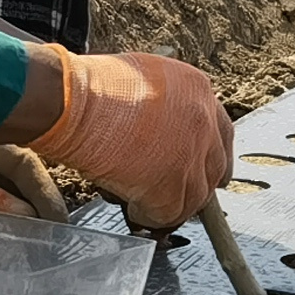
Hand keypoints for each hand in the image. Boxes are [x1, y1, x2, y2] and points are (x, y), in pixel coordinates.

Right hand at [28, 46, 231, 229]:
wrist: (74, 102)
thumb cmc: (91, 86)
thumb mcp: (142, 78)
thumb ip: (162, 100)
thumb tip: (156, 122)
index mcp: (198, 90)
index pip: (220, 131)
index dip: (209, 152)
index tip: (200, 165)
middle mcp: (203, 122)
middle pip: (215, 167)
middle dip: (196, 182)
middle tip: (173, 191)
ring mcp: (191, 157)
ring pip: (196, 197)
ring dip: (172, 203)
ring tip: (143, 201)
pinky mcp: (171, 188)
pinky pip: (170, 215)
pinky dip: (150, 217)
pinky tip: (132, 209)